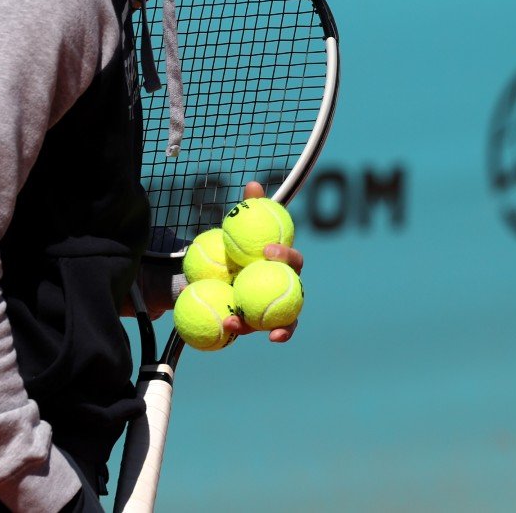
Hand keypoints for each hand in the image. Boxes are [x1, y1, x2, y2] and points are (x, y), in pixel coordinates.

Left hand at [220, 181, 304, 343]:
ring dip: (265, 326)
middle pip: (295, 295)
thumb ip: (249, 211)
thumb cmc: (238, 250)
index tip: (267, 250)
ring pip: (280, 321)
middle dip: (288, 298)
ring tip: (238, 322)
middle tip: (265, 289)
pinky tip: (227, 327)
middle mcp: (286, 290)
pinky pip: (254, 330)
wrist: (220, 275)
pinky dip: (241, 330)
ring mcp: (275, 311)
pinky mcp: (258, 325)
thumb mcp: (239, 231)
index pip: (293, 259)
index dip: (285, 254)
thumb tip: (253, 184)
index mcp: (285, 266)